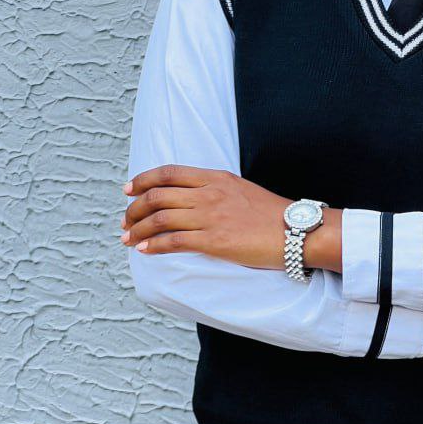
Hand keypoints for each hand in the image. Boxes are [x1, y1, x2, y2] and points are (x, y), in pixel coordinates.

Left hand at [120, 165, 291, 268]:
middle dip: (134, 209)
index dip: (143, 180)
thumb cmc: (273, 215)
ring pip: (159, 219)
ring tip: (127, 239)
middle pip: (157, 196)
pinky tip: (144, 250)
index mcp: (216, 178)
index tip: (128, 189)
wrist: (296, 231)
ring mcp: (210, 217)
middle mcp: (209, 194)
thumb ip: (216, 190)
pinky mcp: (214, 241)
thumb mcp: (242, 190)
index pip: (169, 173)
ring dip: (137, 230)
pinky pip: (173, 241)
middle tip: (125, 220)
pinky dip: (153, 246)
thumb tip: (193, 200)